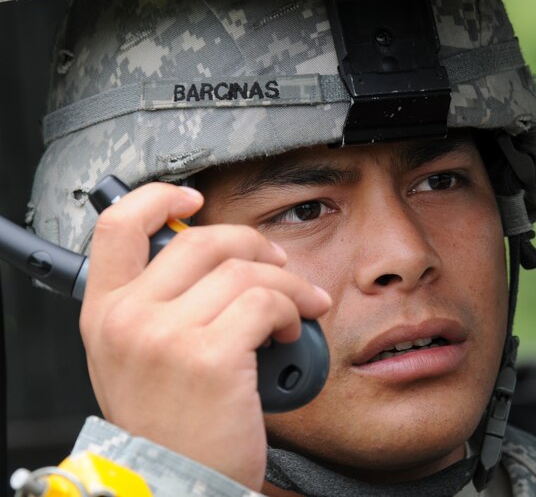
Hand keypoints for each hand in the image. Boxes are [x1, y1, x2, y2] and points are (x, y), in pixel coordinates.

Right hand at [79, 182, 330, 490]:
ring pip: (244, 271)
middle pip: (202, 240)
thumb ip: (158, 306)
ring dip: (286, 283)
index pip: (118, 227)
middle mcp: (128, 319)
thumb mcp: (137, 359)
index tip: (193, 198)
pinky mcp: (210, 356)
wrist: (175, 485)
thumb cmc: (168, 426)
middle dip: (253, 245)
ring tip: (298, 307)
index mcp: (105, 314)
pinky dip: (292, 309)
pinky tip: (291, 329)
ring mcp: (166, 336)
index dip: (159, 198)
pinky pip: (267, 302)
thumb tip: (216, 262)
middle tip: (277, 266)